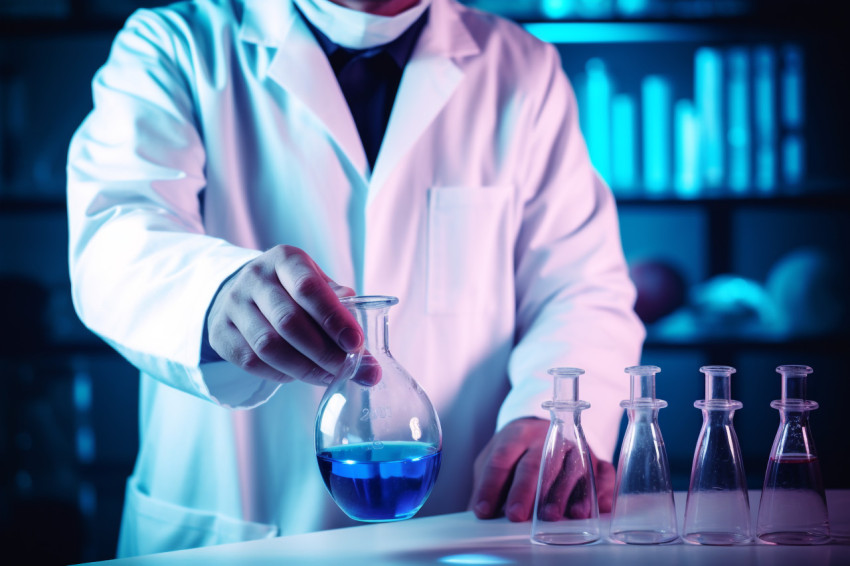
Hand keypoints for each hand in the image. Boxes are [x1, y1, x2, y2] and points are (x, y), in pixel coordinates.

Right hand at [206, 245, 375, 385]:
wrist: (242, 292)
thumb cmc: (294, 293)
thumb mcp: (320, 289)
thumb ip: (347, 319)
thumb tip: (373, 368)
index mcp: (286, 259)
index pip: (309, 288)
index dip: (334, 319)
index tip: (356, 344)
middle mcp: (255, 276)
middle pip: (288, 321)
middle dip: (322, 351)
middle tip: (345, 369)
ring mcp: (233, 304)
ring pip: (268, 346)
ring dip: (303, 368)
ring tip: (327, 376)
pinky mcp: (219, 331)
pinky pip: (251, 361)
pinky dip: (279, 374)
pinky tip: (297, 374)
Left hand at [469, 417, 614, 521]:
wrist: (542, 426)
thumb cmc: (515, 450)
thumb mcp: (494, 458)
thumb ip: (487, 483)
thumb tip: (479, 512)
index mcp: (516, 436)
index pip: (501, 460)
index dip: (491, 486)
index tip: (483, 510)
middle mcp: (545, 438)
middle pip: (534, 464)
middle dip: (524, 491)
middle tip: (516, 515)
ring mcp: (573, 446)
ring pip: (570, 468)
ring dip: (563, 494)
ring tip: (554, 517)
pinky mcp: (596, 458)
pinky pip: (603, 473)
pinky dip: (601, 491)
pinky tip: (596, 508)